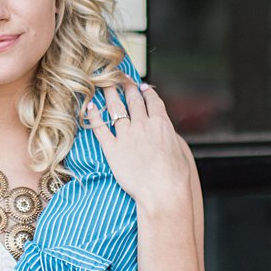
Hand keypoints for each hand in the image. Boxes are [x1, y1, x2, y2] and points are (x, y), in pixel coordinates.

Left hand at [87, 83, 192, 216]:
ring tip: (104, 85)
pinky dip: (94, 116)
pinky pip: (100, 128)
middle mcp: (143, 125)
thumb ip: (172, 140)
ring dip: (110, 94)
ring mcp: (126, 136)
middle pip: (133, 100)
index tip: (142, 86)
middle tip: (121, 79)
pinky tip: (89, 107)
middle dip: (127, 87)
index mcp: (162, 124)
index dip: (147, 92)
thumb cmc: (176, 178)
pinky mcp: (112, 149)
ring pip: (115, 108)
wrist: (162, 192)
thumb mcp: (181, 153)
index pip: (153, 101)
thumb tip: (170, 137)